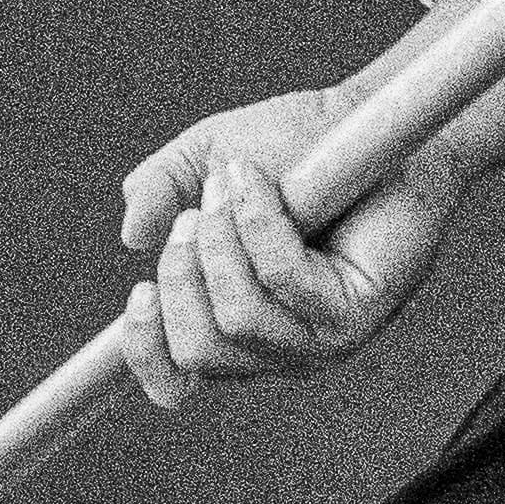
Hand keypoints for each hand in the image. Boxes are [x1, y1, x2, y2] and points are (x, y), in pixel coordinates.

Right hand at [109, 82, 456, 403]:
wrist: (371, 122)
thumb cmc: (297, 145)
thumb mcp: (208, 157)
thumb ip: (161, 190)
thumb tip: (134, 237)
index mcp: (237, 329)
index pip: (176, 382)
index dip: (145, 349)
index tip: (140, 291)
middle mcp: (279, 348)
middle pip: (198, 350)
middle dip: (182, 274)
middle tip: (196, 212)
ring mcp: (321, 340)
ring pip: (237, 318)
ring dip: (220, 242)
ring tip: (233, 184)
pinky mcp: (356, 315)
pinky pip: (282, 280)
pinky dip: (258, 224)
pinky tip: (261, 182)